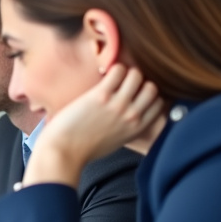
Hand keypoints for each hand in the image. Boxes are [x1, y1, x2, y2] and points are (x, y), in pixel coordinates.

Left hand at [26, 64, 164, 186]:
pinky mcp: (101, 96)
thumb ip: (127, 128)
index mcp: (137, 128)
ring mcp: (118, 105)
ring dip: (125, 73)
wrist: (62, 152)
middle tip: (122, 85)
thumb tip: (130, 115)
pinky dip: (113, 69)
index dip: (146, 96)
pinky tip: (103, 75)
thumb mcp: (115, 141)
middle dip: (138, 83)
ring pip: (137, 75)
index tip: (134, 94)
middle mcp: (132, 116)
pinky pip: (118, 71)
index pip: (158, 103)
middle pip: (151, 88)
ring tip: (113, 79)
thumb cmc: (84, 149)